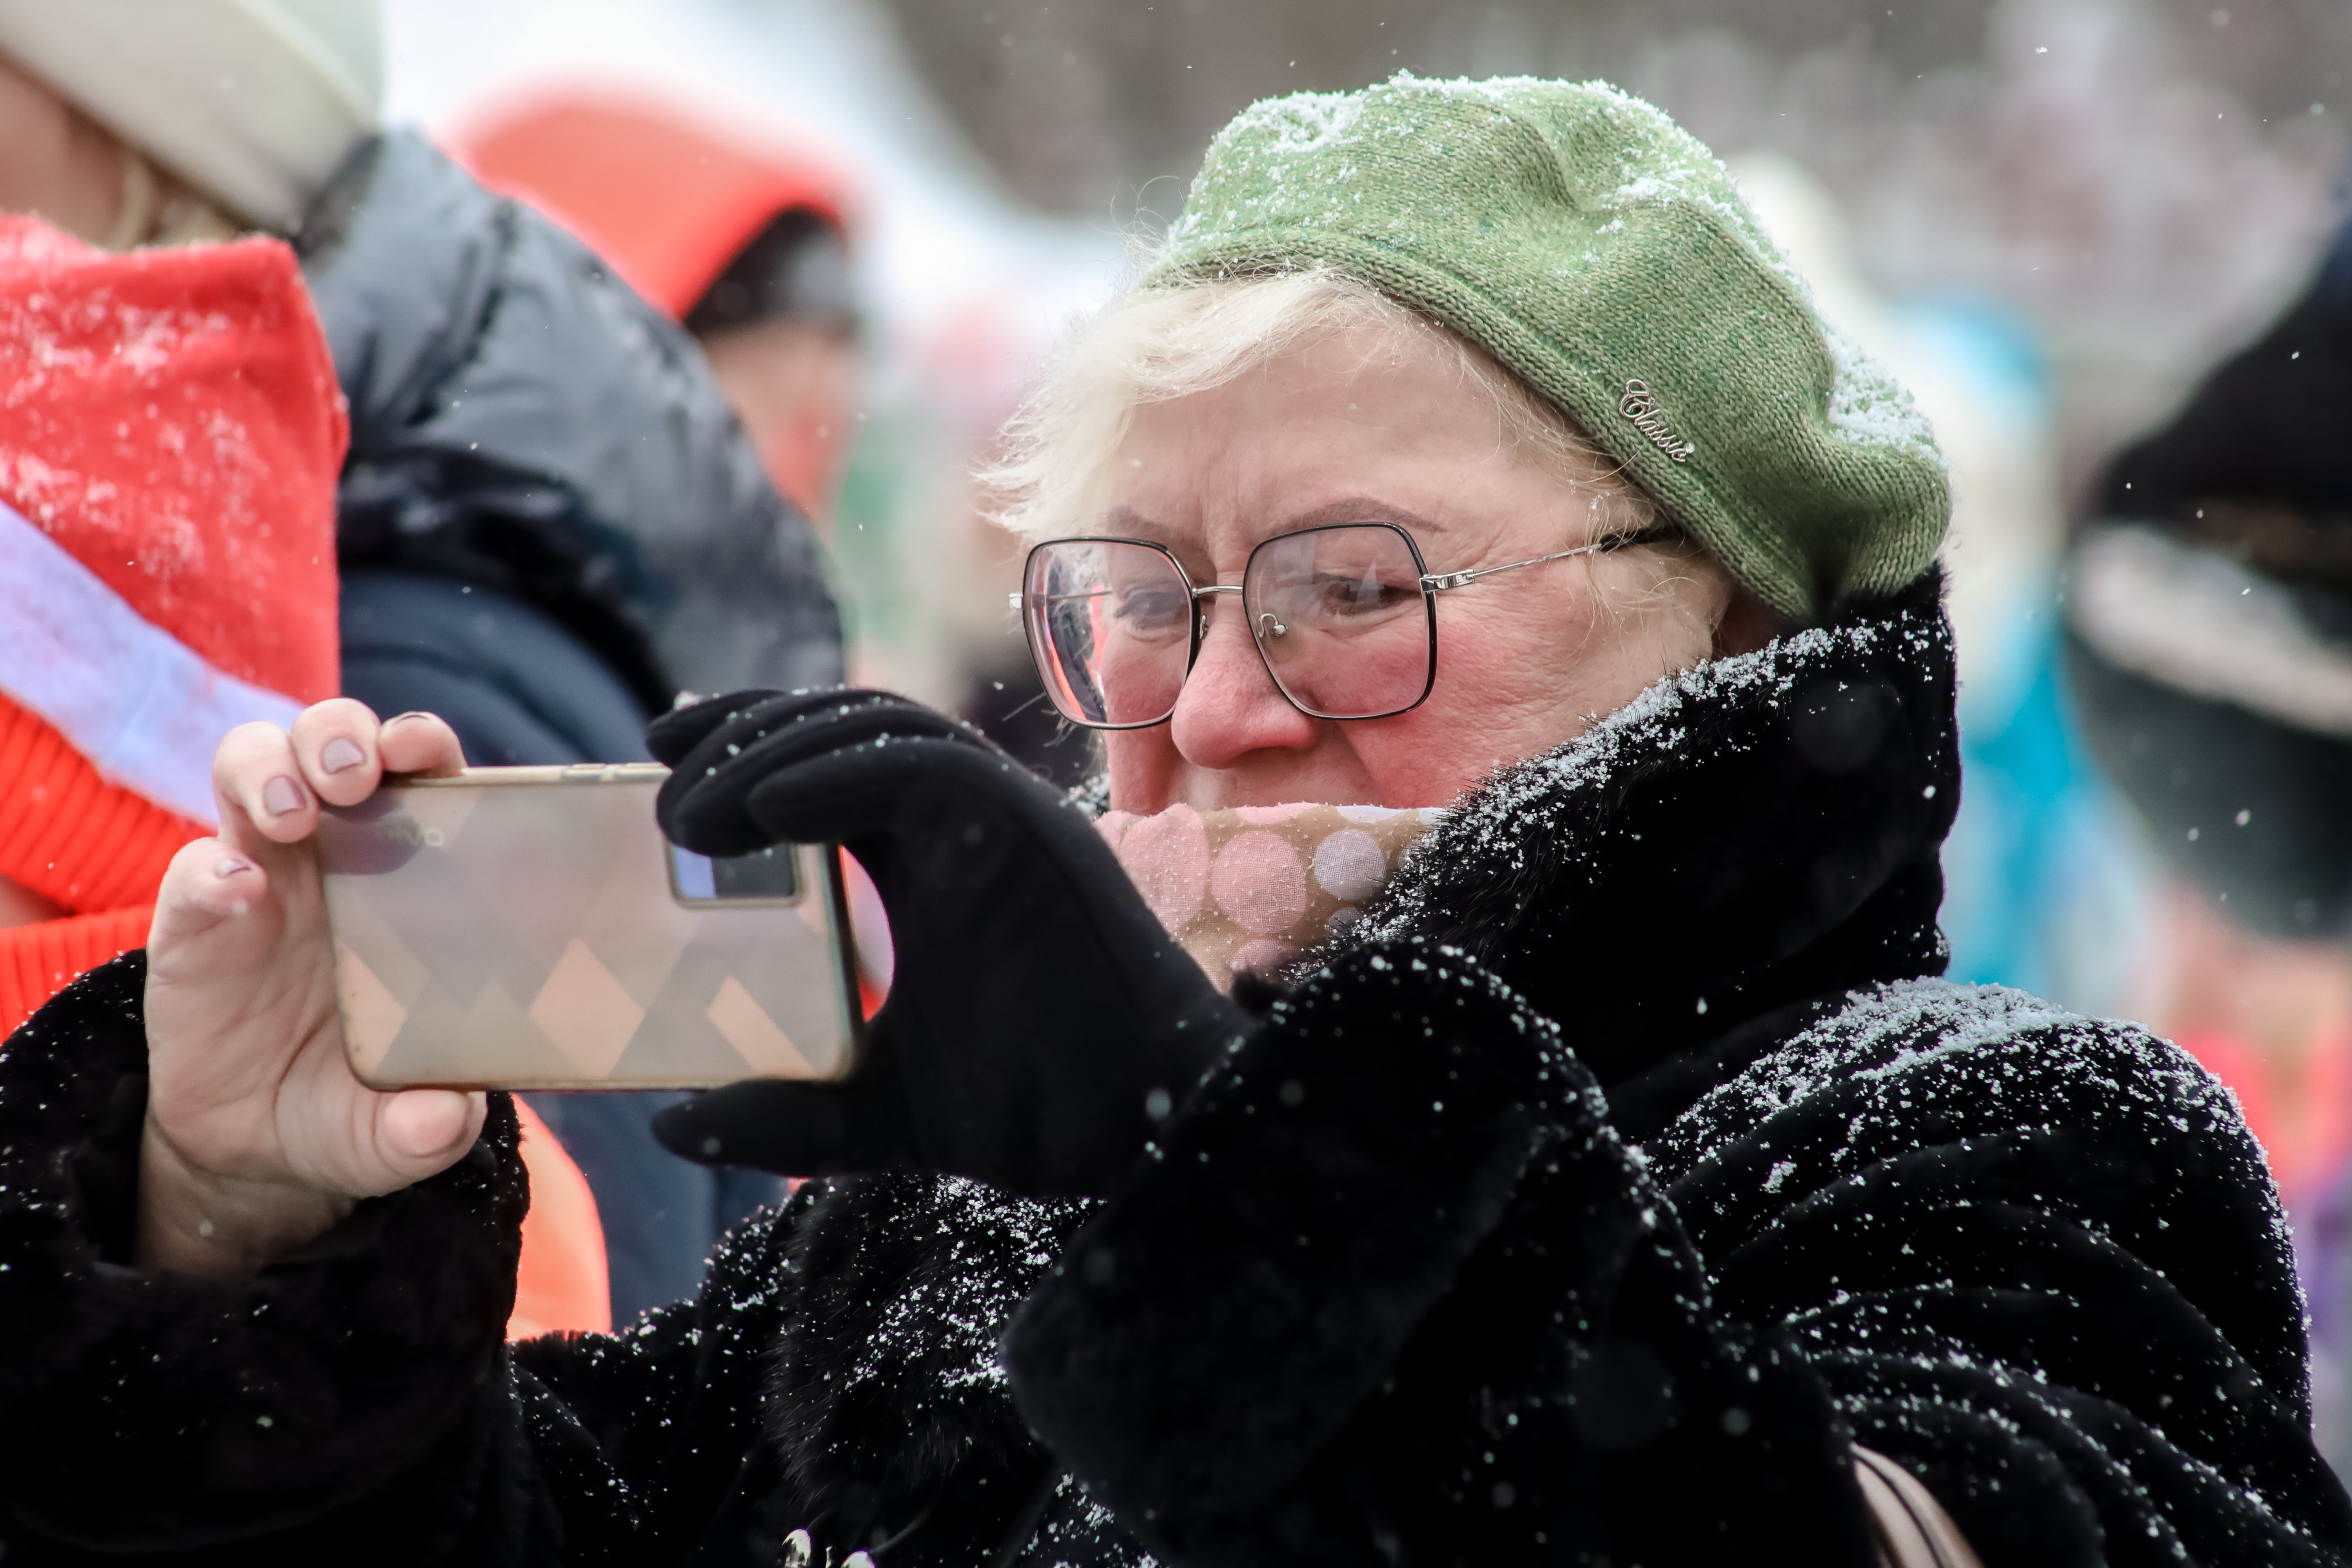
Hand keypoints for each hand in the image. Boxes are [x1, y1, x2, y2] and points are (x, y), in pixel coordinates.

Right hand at [139, 701, 485, 1279]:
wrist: (260, 1143)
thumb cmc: (354, 1103)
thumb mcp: (398, 1130)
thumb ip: (429, 1128)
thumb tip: (449, 1119)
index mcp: (405, 873)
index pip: (419, 776)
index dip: (422, 746)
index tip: (427, 751)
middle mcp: (330, 854)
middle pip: (327, 744)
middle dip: (338, 735)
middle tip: (356, 776)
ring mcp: (257, 876)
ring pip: (251, 769)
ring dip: (271, 770)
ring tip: (294, 813)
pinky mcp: (193, 921)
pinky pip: (195, 871)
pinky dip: (211, 870)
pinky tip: (236, 889)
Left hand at [645, 690, 1243, 1195]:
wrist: (1124, 1133)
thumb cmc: (1024, 1109)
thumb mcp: (862, 1109)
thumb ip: (775, 1114)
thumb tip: (671, 1127)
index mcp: (926, 856)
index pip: (823, 764)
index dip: (743, 747)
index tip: (659, 766)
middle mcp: (963, 820)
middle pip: (841, 723)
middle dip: (744, 728)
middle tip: (657, 768)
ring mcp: (1002, 815)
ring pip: (878, 727)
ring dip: (771, 750)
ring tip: (689, 819)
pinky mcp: (1032, 826)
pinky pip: (928, 765)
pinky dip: (839, 773)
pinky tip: (766, 811)